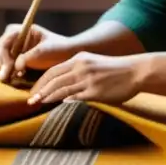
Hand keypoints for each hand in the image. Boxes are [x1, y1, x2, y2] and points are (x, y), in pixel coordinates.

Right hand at [0, 24, 75, 83]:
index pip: (4, 43)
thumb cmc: (58, 48)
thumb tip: (15, 67)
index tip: (10, 70)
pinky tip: (17, 76)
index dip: (4, 57)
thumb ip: (29, 57)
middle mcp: (12, 37)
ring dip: (4, 69)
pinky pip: (3, 65)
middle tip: (8, 77)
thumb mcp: (45, 51)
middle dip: (1, 64)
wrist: (66, 53)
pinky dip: (7, 72)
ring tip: (15, 77)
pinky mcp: (14, 57)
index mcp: (19, 29)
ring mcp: (12, 47)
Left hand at [27, 52, 147, 105]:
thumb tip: (65, 90)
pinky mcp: (95, 91)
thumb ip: (79, 72)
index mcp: (80, 59)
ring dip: (47, 97)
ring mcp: (87, 79)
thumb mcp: (94, 64)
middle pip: (53, 79)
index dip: (41, 81)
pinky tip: (55, 106)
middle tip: (30, 100)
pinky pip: (74, 97)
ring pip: (61, 88)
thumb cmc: (116, 70)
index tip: (33, 90)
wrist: (136, 71)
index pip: (53, 70)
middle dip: (39, 90)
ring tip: (37, 104)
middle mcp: (81, 67)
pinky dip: (62, 101)